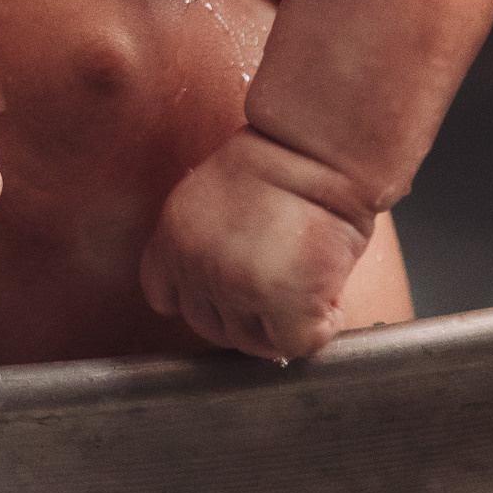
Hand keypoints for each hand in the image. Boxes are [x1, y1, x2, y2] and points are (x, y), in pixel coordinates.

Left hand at [138, 127, 372, 361]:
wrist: (314, 149)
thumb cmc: (282, 161)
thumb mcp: (215, 196)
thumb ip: (210, 243)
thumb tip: (233, 282)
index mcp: (173, 238)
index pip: (164, 296)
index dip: (200, 300)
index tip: (229, 294)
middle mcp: (196, 267)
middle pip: (209, 326)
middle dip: (246, 318)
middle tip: (281, 292)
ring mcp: (235, 288)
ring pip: (252, 342)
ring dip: (281, 326)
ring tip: (307, 288)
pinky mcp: (281, 304)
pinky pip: (295, 343)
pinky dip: (319, 329)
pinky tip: (328, 299)